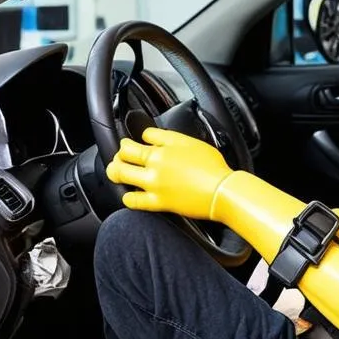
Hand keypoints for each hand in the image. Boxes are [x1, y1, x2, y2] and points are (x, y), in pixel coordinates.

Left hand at [105, 127, 231, 218]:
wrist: (221, 191)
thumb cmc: (211, 167)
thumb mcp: (188, 141)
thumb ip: (163, 137)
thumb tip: (146, 135)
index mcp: (159, 152)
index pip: (129, 145)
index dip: (125, 144)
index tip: (128, 145)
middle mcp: (153, 168)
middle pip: (121, 160)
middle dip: (117, 158)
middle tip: (121, 160)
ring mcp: (154, 186)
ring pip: (122, 178)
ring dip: (117, 174)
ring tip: (120, 175)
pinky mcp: (160, 203)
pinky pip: (134, 202)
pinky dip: (128, 198)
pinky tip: (130, 195)